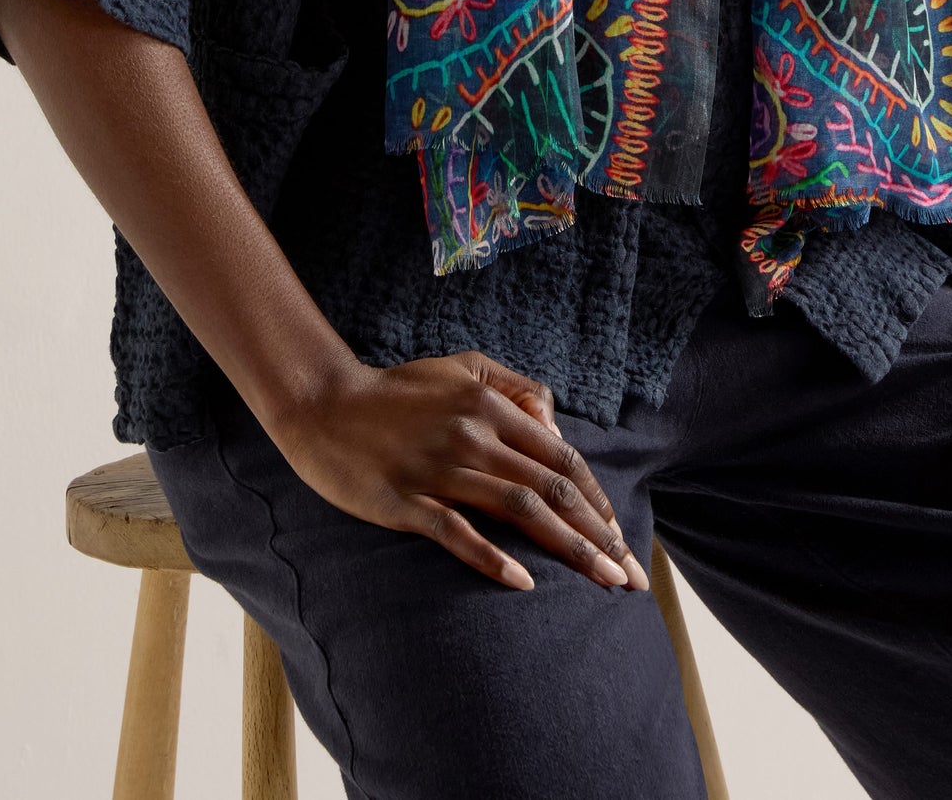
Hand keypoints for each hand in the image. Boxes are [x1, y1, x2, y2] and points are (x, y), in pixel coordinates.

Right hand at [274, 347, 649, 593]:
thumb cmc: (399, 389)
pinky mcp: (406, 501)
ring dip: (566, 548)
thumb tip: (555, 427)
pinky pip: (457, 532)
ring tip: (600, 581)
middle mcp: (474, 436)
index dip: (596, 501)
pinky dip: (493, 557)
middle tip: (628, 575)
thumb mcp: (464, 368)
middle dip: (597, 535)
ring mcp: (440, 469)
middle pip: (551, 489)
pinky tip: (524, 582)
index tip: (619, 538)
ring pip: (518, 510)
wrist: (324, 403)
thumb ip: (515, 389)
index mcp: (491, 406)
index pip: (561, 459)